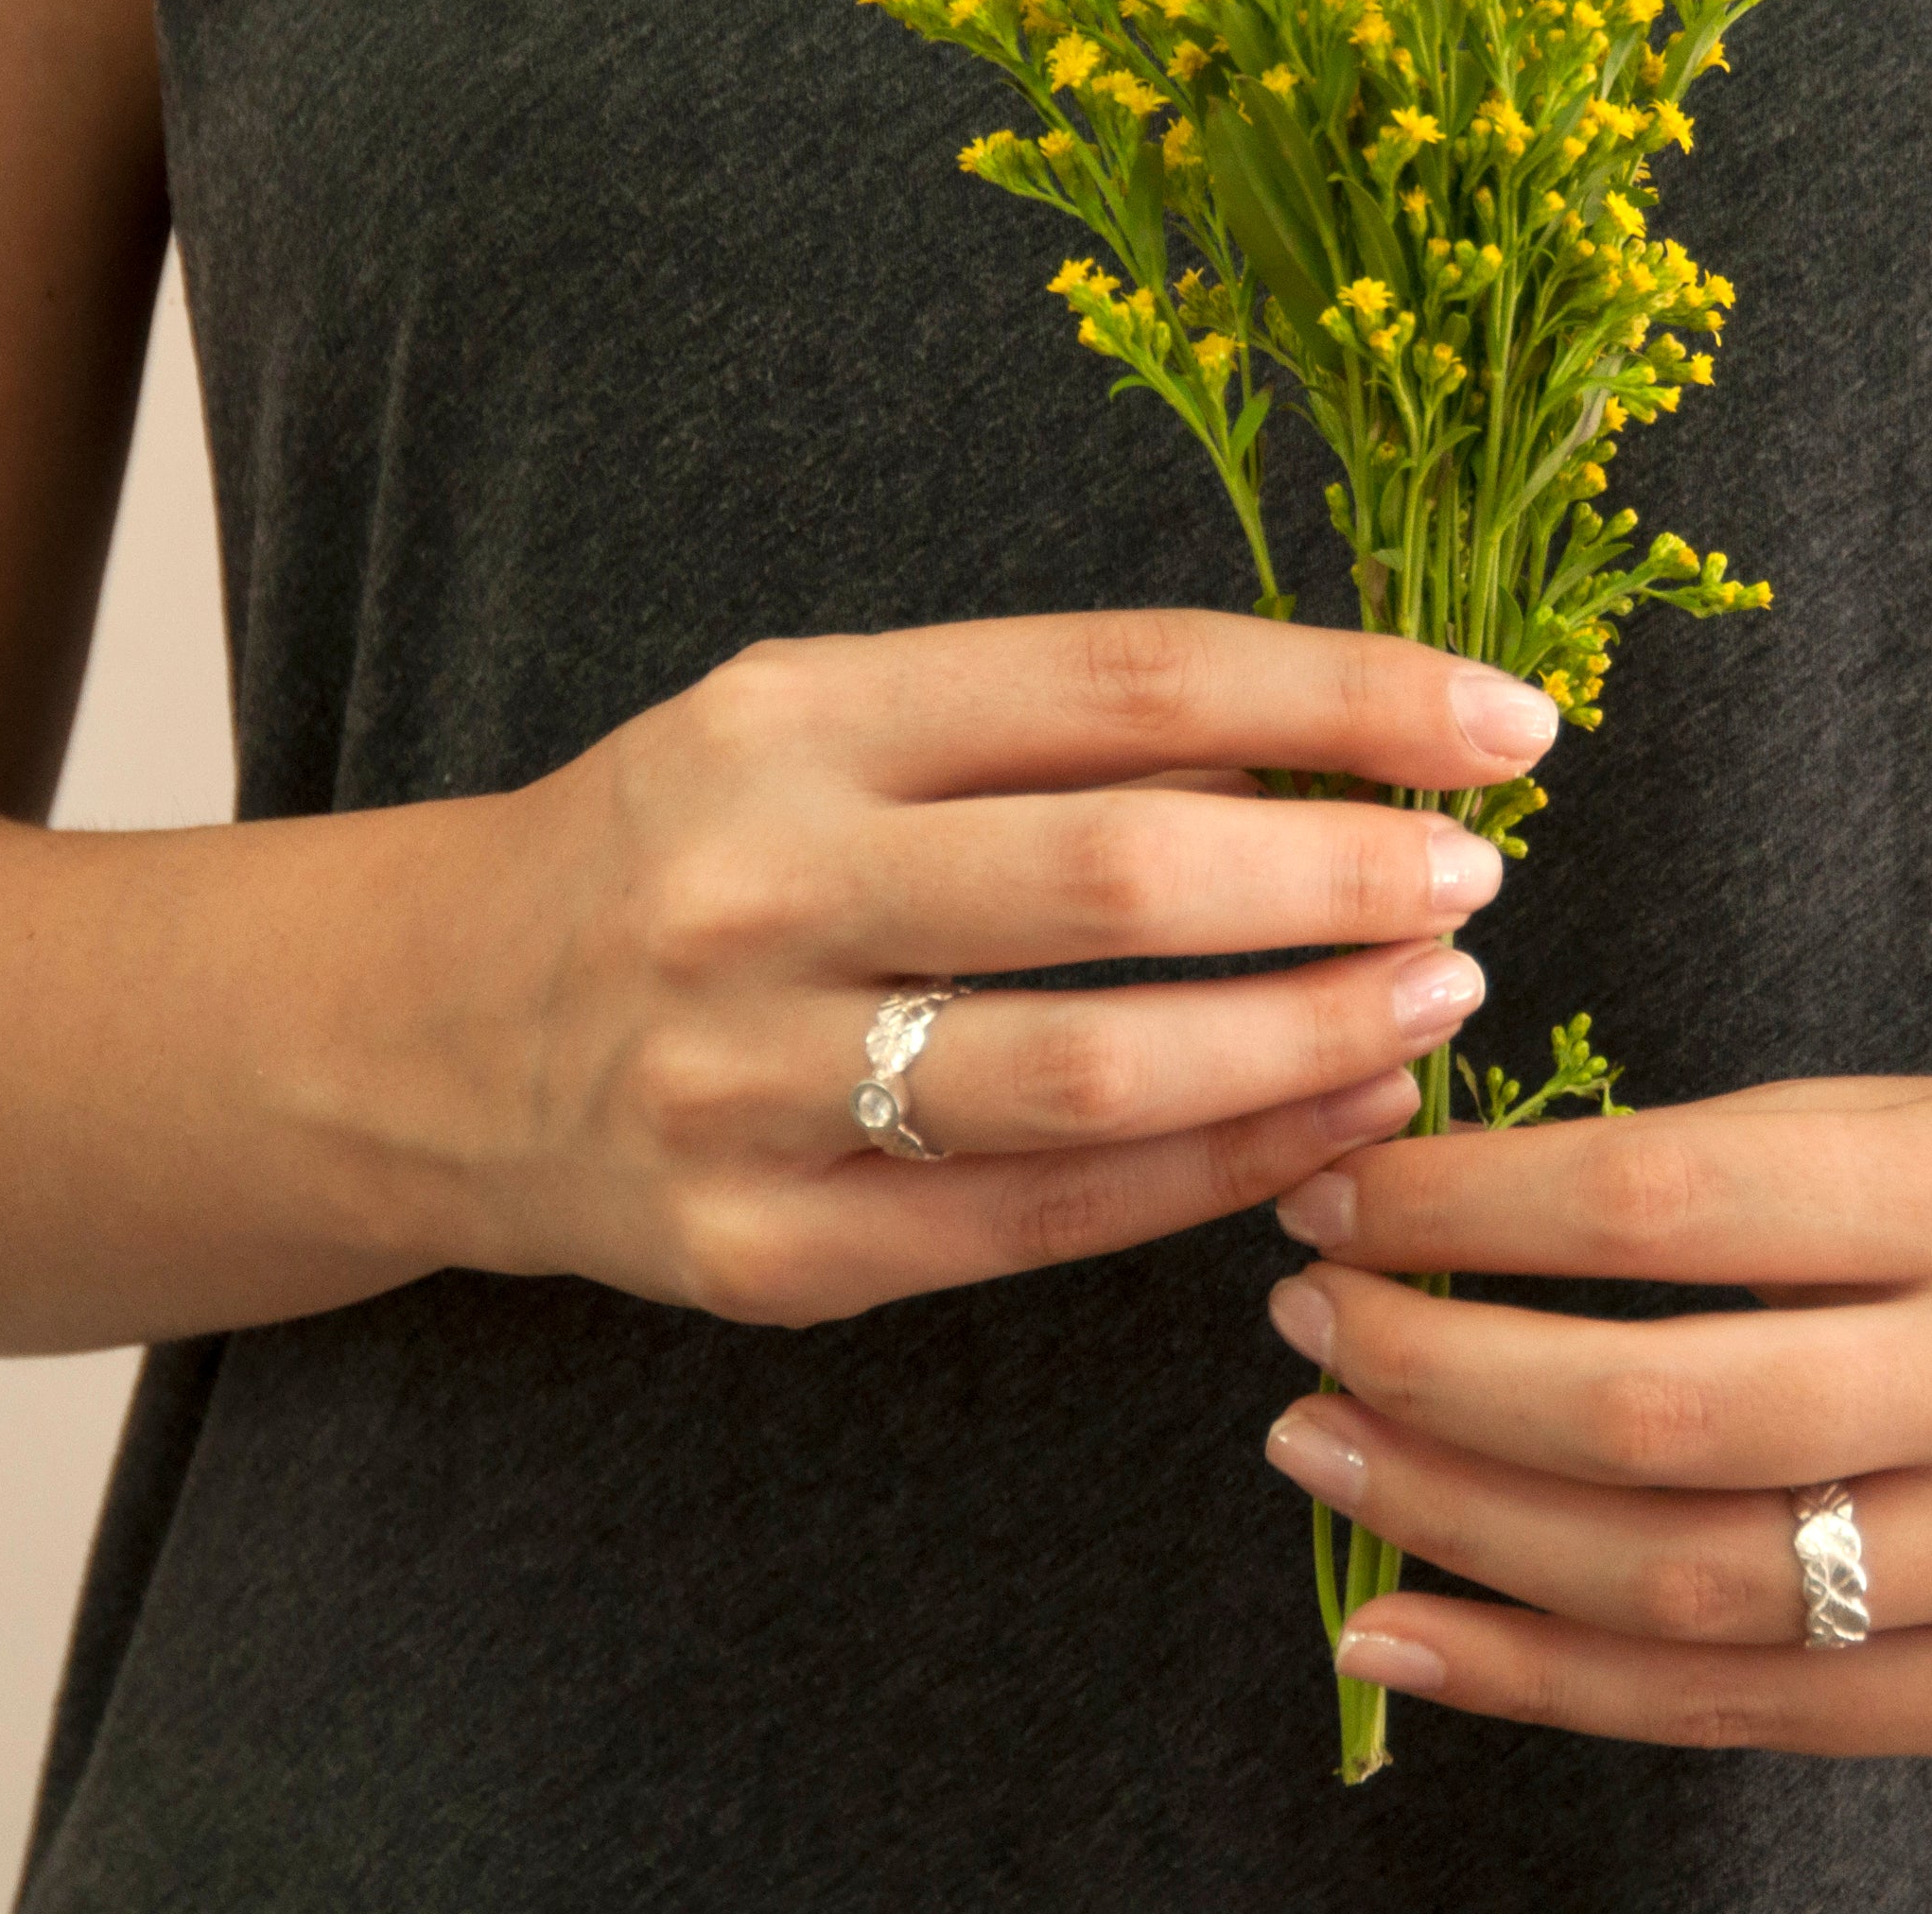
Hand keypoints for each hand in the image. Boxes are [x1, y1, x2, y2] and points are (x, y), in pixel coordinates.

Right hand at [403, 608, 1559, 1324]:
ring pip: (1099, 1076)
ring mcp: (751, 1086)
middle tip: (1473, 879)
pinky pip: (1046, 1221)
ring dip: (1310, 1041)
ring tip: (1434, 1003)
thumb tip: (1326, 758)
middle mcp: (758, 888)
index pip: (1124, 678)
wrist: (427, 1035)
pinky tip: (1334, 1127)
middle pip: (1120, 878)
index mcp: (794, 718)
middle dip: (1342, 880)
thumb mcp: (824, 727)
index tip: (1504, 719)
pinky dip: (1221, 1177)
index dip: (1340, 697)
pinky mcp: (767, 1254)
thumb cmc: (687, 849)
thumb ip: (1047, 735)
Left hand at [1254, 1077, 1931, 1752]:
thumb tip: (1453, 1221)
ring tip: (1321, 1455)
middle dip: (1431, 1371)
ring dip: (1457, 1528)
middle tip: (1301, 1325)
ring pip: (1677, 1588)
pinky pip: (1741, 1710)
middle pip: (1652, 1413)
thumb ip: (1728, 1171)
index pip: (1663, 1204)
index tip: (1337, 1190)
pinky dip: (1548, 1683)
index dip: (1463, 1207)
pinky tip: (1411, 1629)